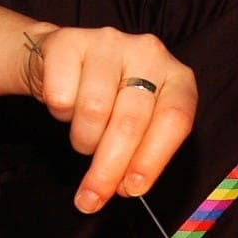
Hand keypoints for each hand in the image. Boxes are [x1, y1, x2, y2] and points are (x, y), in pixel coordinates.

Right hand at [21, 23, 197, 212]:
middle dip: (109, 168)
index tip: (132, 190)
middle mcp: (149, 53)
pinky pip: (61, 95)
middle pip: (131, 121)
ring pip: (94, 110)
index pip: (175, 120)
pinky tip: (67, 106)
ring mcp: (109, 42)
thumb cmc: (111, 99)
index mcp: (177, 77)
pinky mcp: (69, 40)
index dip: (153, 159)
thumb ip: (141, 153)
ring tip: (84, 139)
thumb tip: (126, 187)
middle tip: (92, 197)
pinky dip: (60, 114)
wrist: (62, 61)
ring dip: (83, 140)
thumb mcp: (139, 124)